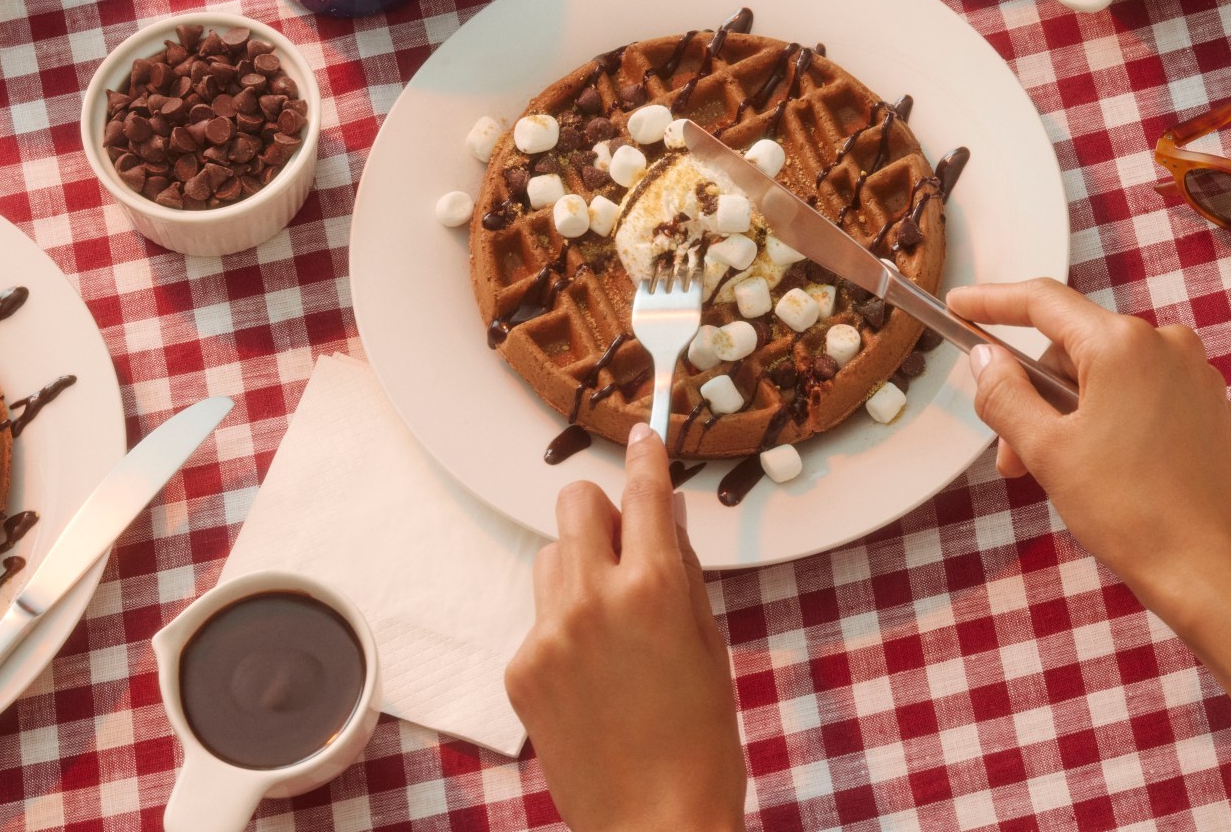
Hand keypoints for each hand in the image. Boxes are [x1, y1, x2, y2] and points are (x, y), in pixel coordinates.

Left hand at [505, 424, 746, 831]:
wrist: (654, 824)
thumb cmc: (701, 741)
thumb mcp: (709, 645)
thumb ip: (683, 571)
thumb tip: (666, 515)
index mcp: (655, 588)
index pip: (644, 492)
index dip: (646, 457)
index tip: (643, 436)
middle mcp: (594, 597)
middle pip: (575, 503)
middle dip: (602, 511)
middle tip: (625, 542)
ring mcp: (549, 633)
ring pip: (551, 557)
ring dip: (579, 568)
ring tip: (611, 625)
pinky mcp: (522, 667)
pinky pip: (540, 618)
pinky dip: (564, 629)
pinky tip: (592, 676)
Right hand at [948, 278, 1230, 701]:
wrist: (1211, 573)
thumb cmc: (1130, 513)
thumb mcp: (1046, 451)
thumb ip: (1005, 394)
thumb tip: (985, 358)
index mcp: (1122, 345)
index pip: (1042, 301)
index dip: (992, 301)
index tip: (958, 304)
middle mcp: (1166, 344)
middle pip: (1073, 345)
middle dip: (1033, 391)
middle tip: (1011, 454)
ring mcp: (1194, 374)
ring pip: (1106, 372)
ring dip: (1069, 411)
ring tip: (1055, 473)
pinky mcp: (1210, 406)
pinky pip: (1142, 391)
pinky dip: (1109, 416)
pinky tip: (1101, 468)